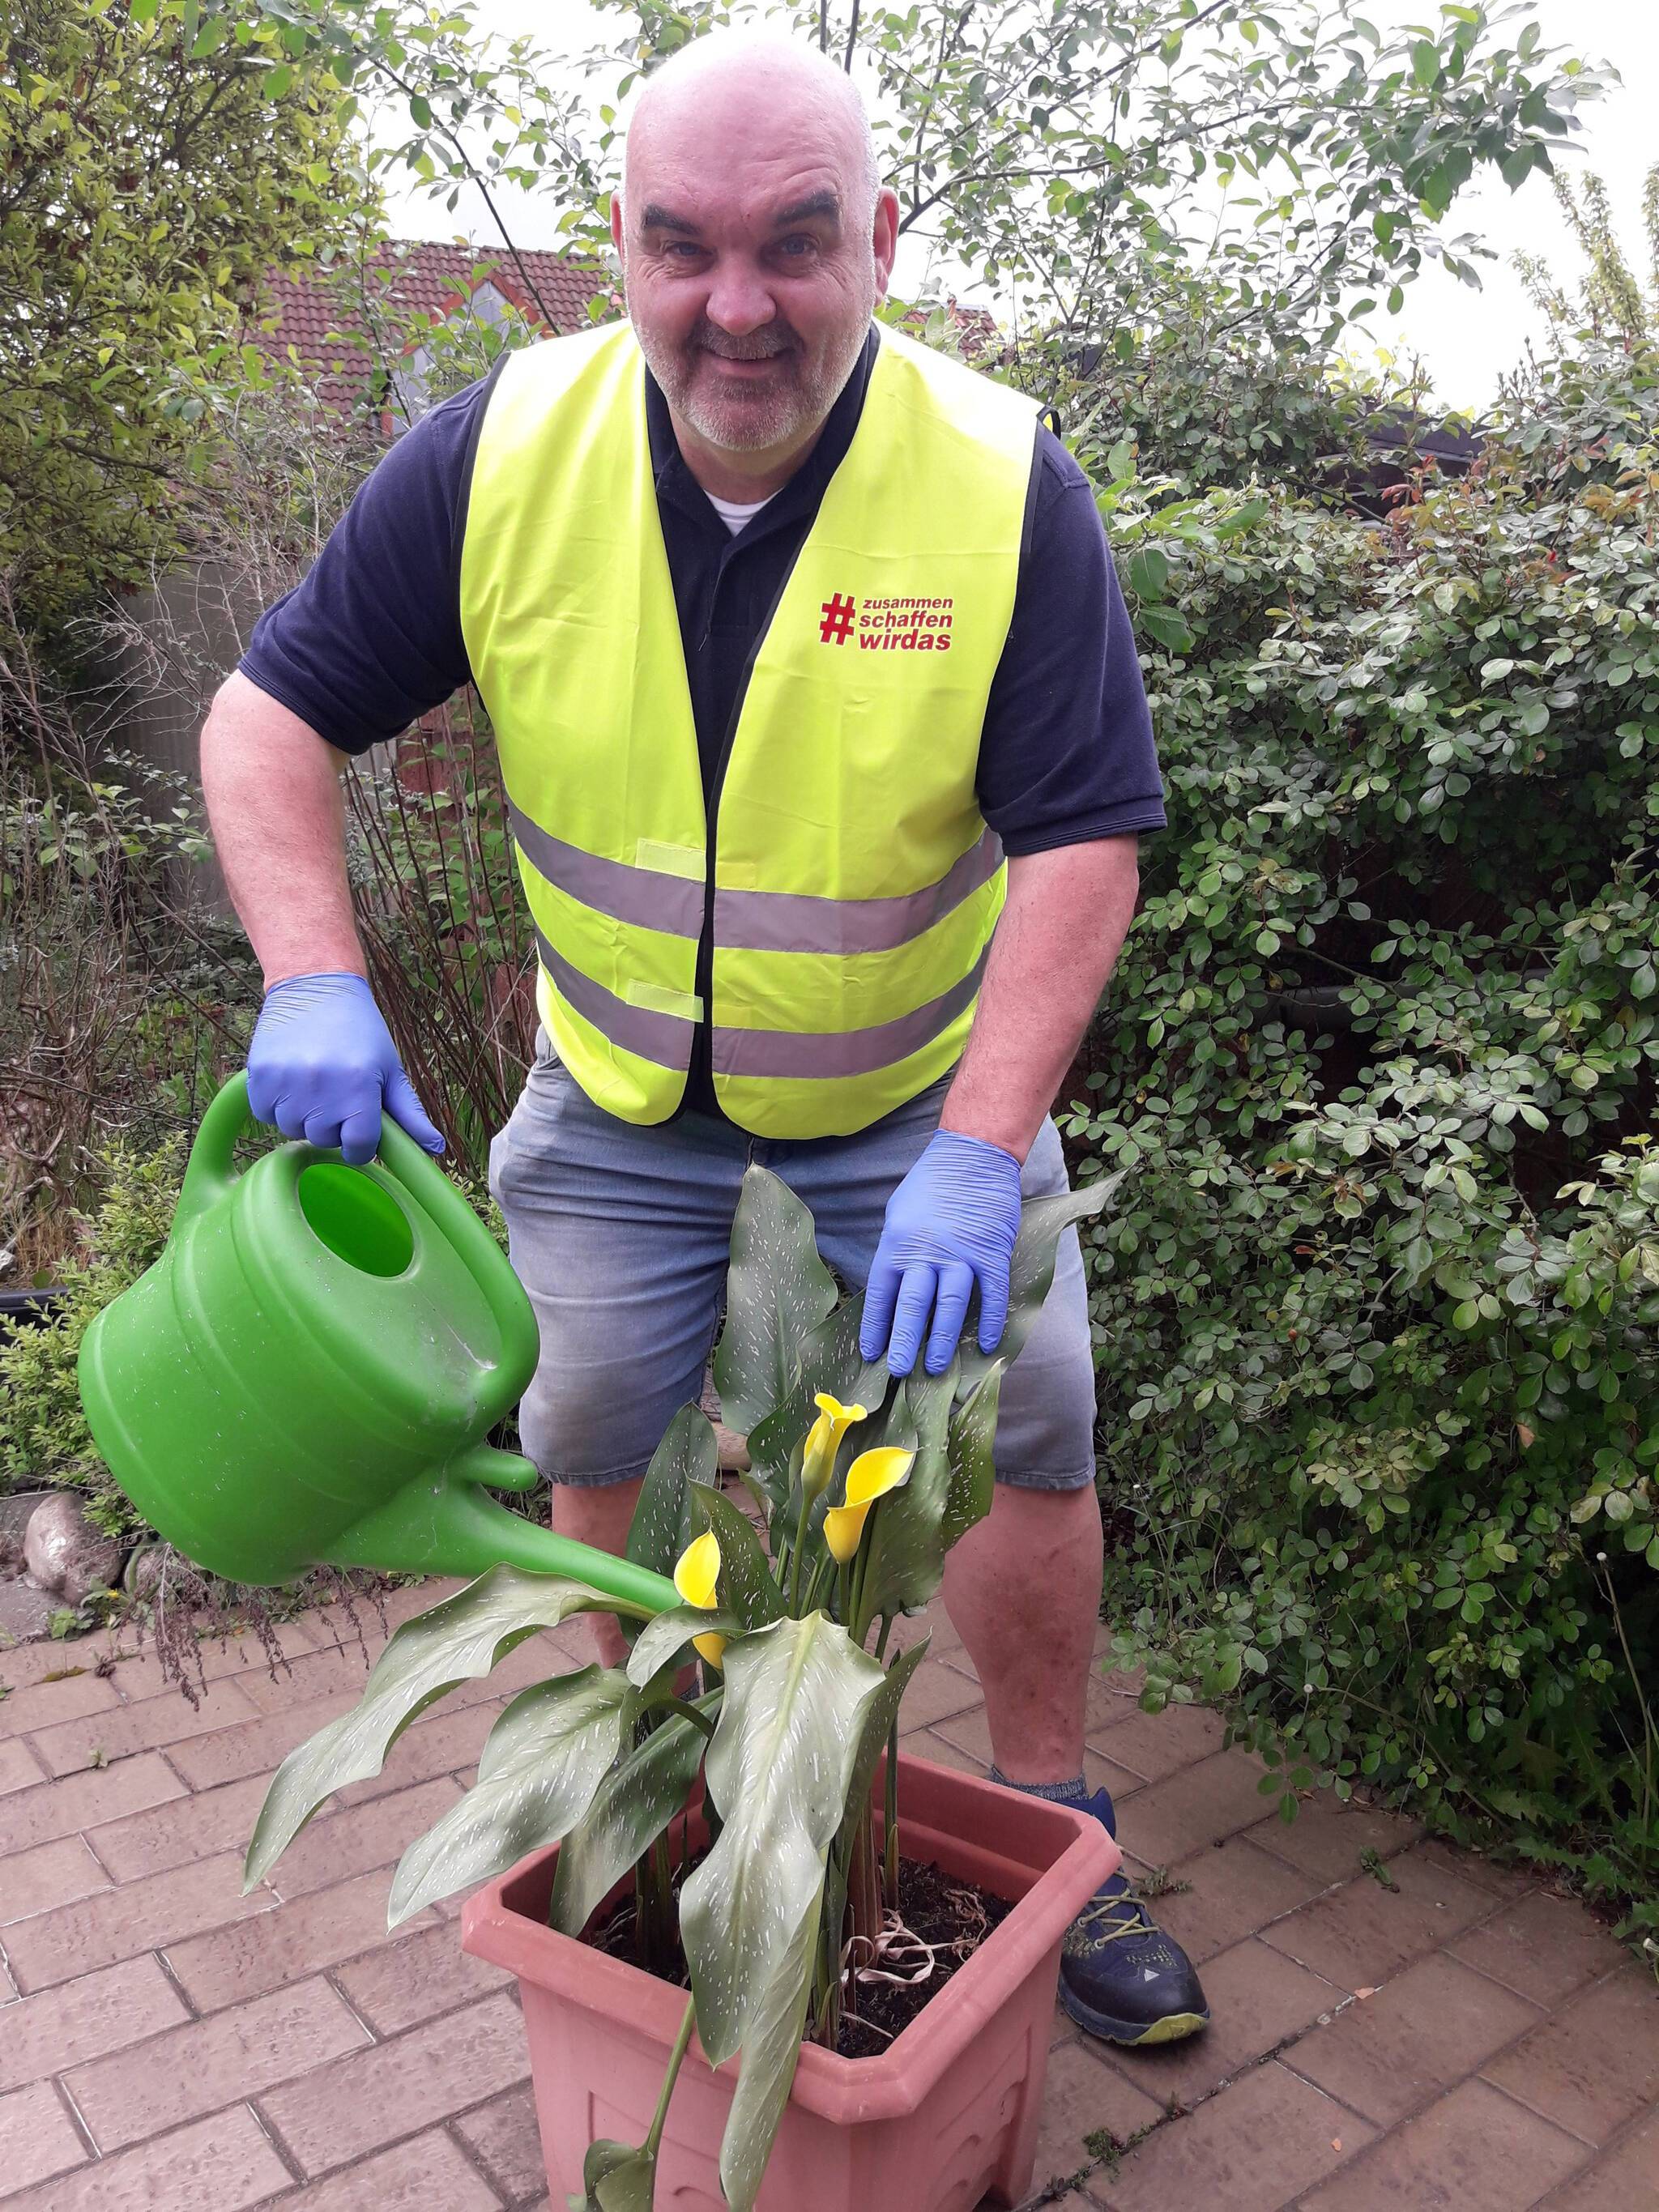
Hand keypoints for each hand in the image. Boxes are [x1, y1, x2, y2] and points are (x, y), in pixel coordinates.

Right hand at [247, 972, 443, 1165]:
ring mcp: (286, 1081)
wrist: (315, 987)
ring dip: (304, 1117)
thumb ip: (410, 1113)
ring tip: (315, 1085)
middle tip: (337, 1096)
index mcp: (358, 1085)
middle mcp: (320, 1086)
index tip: (359, 1131)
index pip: (358, 1146)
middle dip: (333, 1127)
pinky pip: (266, 1114)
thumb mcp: (390, 1068)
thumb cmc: (360, 1031)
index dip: (361, 1144)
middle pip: (324, 1140)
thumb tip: (435, 1148)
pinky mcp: (259, 1076)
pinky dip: (277, 1105)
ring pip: (292, 1129)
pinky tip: (292, 1080)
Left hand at [859, 1130, 1022, 1377]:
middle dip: (905, 1342)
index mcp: (897, 1243)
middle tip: (900, 1371)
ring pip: (950, 1305)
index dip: (876, 1326)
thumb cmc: (930, 1184)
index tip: (872, 1353)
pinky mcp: (992, 1253)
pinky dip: (990, 1322)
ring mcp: (962, 1254)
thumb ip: (895, 1251)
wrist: (973, 1155)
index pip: (881, 1294)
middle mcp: (927, 1252)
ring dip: (943, 1340)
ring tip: (936, 1368)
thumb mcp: (897, 1214)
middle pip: (913, 1305)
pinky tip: (986, 1346)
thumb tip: (891, 1289)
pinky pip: (992, 1295)